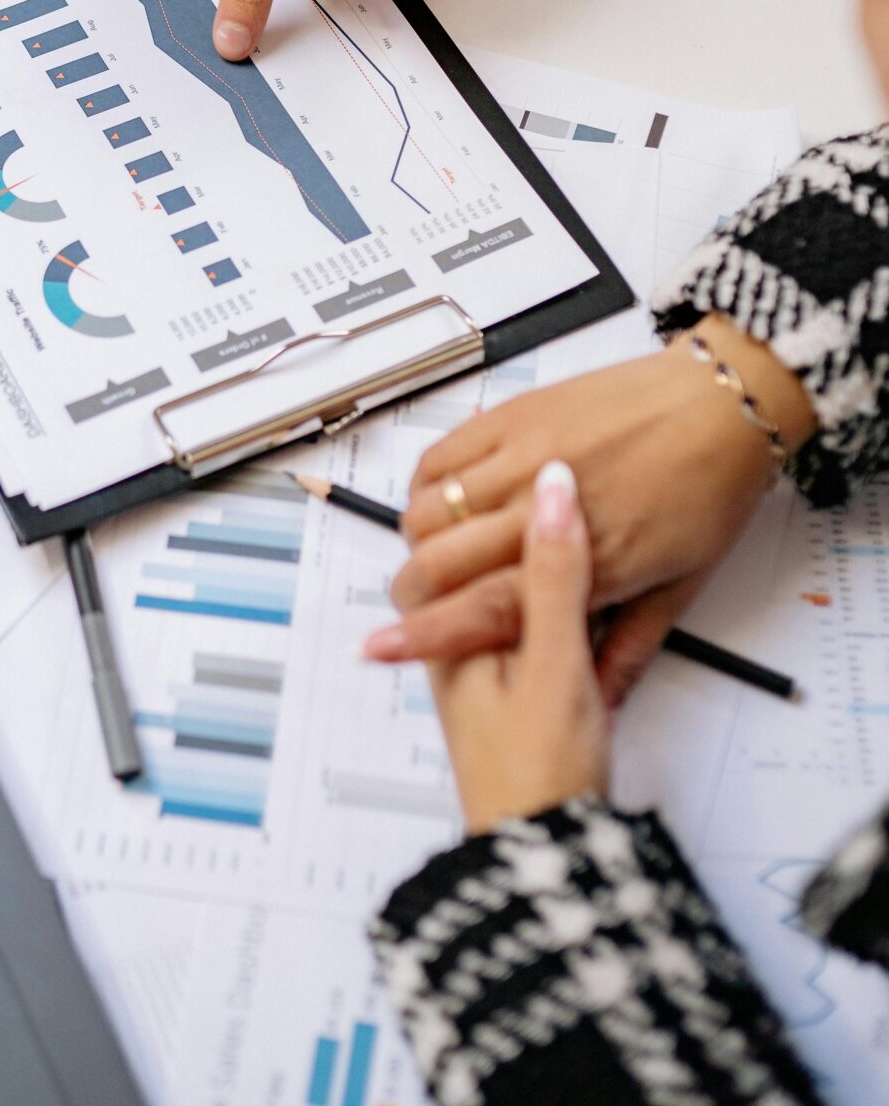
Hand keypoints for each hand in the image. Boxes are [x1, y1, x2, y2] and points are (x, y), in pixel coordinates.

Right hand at [367, 318, 814, 703]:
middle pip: (440, 561)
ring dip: (418, 536)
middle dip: (411, 588)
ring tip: (435, 547)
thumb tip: (601, 699)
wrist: (723, 405)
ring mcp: (525, 458)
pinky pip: (442, 453)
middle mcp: (545, 514)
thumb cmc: (710, 491)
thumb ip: (629, 648)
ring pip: (429, 507)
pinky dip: (426, 482)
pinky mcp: (517, 417)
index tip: (383, 649)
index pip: (483, 611)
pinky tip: (444, 496)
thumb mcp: (680, 587)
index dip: (424, 636)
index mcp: (589, 569)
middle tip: (413, 598)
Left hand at [423, 461, 609, 834]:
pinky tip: (591, 609)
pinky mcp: (524, 706)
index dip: (472, 507)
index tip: (517, 470)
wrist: (554, 862)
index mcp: (450, 637)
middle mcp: (459, 657)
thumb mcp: (556, 662)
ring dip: (534, 577)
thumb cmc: (541, 774)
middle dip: (501, 538)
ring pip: (504, 605)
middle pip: (472, 575)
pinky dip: (555, 614)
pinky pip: (531, 639)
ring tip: (576, 537)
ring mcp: (490, 684)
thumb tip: (552, 491)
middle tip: (549, 490)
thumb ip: (554, 576)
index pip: (438, 551)